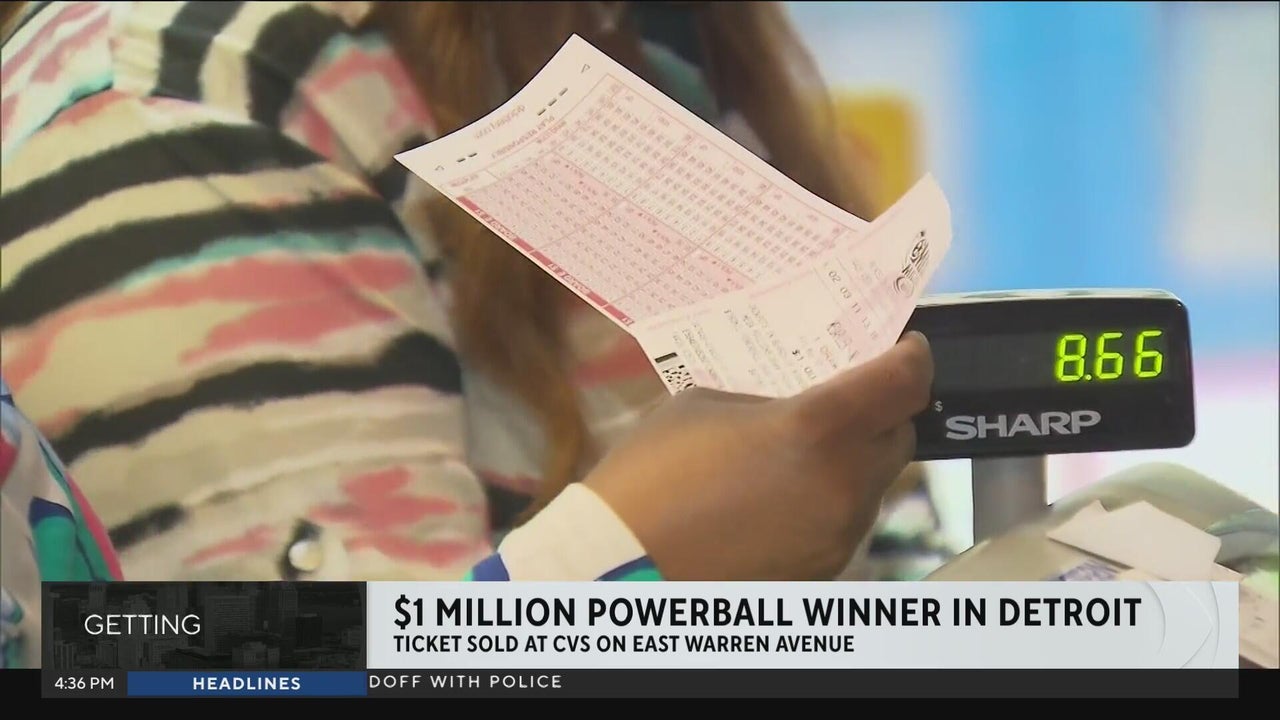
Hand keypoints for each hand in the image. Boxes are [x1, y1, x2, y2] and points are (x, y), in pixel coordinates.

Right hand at [584, 332, 933, 580]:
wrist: (620, 567)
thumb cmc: (650, 476)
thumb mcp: (705, 407)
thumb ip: (765, 401)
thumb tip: (794, 409)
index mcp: (818, 430)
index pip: (905, 384)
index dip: (912, 359)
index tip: (903, 349)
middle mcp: (843, 485)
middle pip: (897, 437)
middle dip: (878, 414)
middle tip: (843, 400)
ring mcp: (837, 535)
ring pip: (871, 484)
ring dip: (847, 461)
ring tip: (793, 455)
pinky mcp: (822, 570)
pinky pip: (842, 521)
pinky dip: (824, 501)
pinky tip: (775, 497)